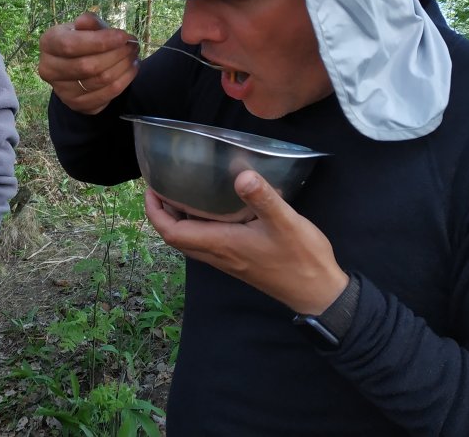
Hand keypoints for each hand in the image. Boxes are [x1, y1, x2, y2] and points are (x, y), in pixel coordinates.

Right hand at [37, 11, 138, 113]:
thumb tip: (87, 21)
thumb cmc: (82, 41)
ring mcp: (62, 91)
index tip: (123, 36)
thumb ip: (89, 23)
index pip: (71, 45)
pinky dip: (125, 80)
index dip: (100, 41)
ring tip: (134, 55)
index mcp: (48, 43)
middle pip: (87, 66)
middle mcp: (49, 69)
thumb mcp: (85, 27)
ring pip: (100, 80)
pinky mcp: (77, 104)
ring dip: (124, 66)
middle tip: (133, 45)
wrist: (76, 65)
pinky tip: (131, 68)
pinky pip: (108, 94)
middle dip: (117, 54)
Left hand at [144, 170, 348, 314]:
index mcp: (221, 244)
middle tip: (161, 186)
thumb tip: (241, 175)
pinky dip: (198, 226)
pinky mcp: (239, 262)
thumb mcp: (285, 223)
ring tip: (181, 194)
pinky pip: (206, 244)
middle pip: (176, 238)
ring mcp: (228, 261)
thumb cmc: (301, 258)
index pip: (173, 233)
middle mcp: (219, 255)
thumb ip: (263, 198)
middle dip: (162, 214)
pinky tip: (212, 210)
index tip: (151, 189)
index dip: (156, 212)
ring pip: (191, 242)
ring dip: (179, 221)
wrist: (317, 293)